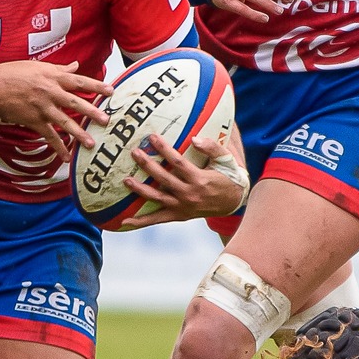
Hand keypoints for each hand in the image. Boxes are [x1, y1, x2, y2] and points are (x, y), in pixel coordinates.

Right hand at [0, 60, 111, 159]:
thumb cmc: (13, 73)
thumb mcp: (37, 66)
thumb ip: (59, 68)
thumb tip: (76, 65)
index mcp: (53, 77)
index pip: (79, 81)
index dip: (96, 86)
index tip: (112, 91)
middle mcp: (50, 92)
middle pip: (75, 103)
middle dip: (92, 111)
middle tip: (106, 120)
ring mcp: (42, 108)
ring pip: (65, 122)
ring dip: (79, 133)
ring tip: (92, 143)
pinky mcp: (34, 121)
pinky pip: (49, 136)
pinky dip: (58, 147)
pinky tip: (66, 157)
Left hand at [114, 128, 247, 229]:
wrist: (233, 201)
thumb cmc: (228, 176)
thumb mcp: (225, 159)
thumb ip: (212, 147)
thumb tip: (195, 138)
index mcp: (200, 179)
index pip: (178, 162)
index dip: (164, 149)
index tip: (152, 137)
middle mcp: (190, 194)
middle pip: (164, 179)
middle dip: (148, 165)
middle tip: (135, 152)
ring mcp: (183, 207)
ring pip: (158, 199)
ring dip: (141, 190)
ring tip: (126, 180)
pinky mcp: (179, 216)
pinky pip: (157, 219)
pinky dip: (141, 222)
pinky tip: (125, 221)